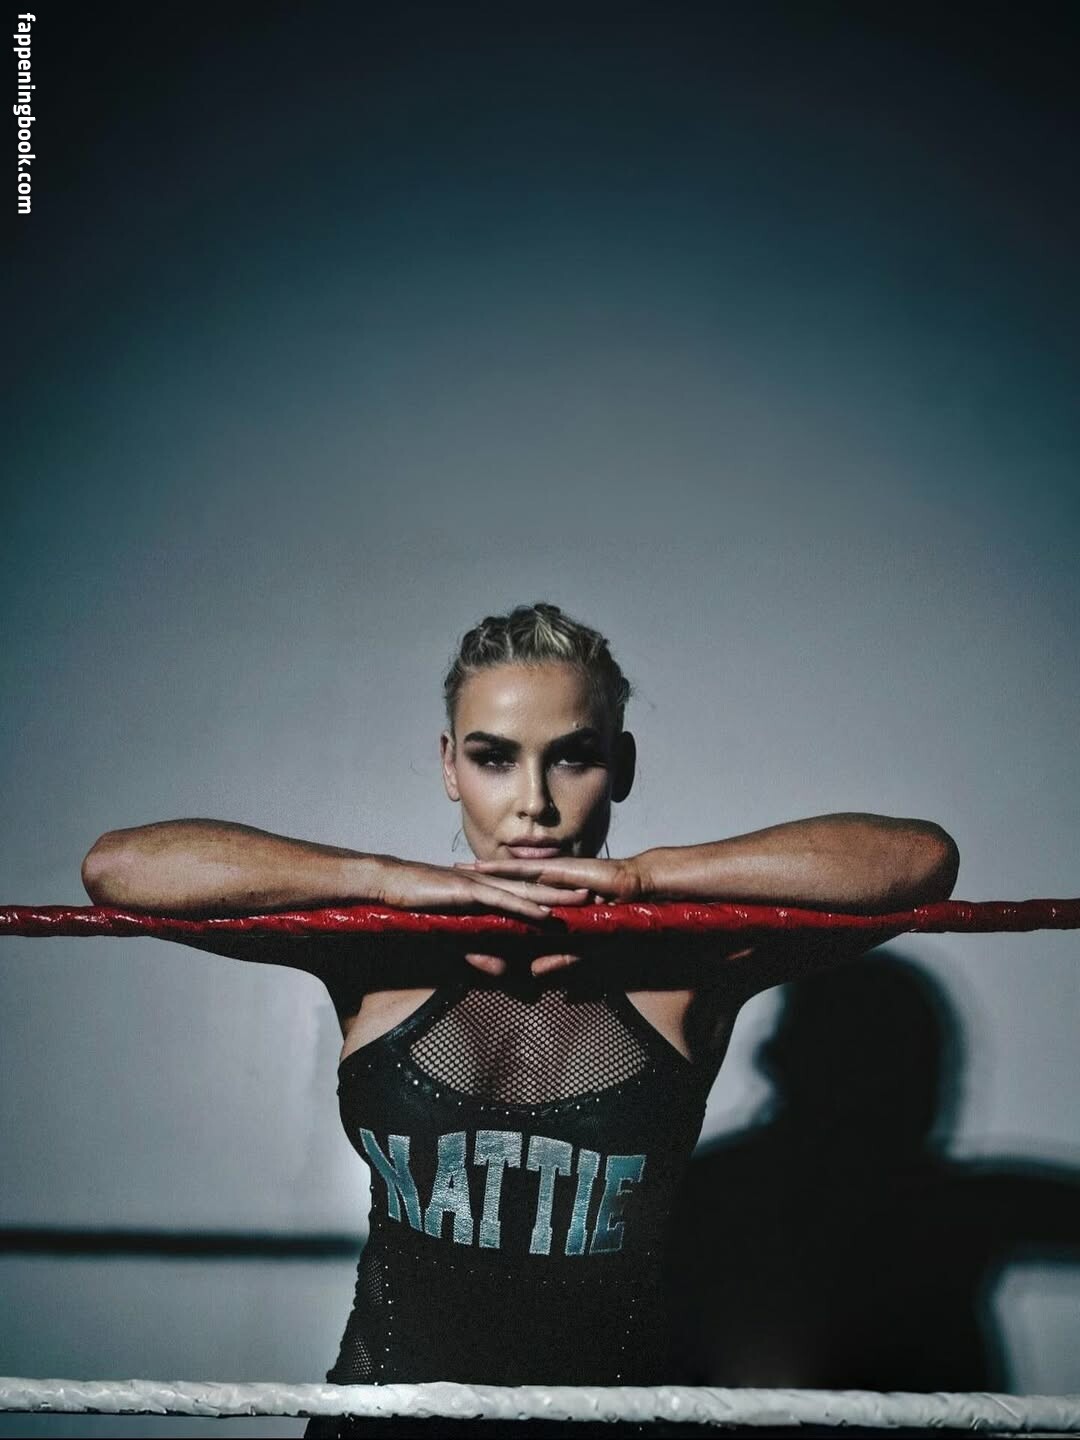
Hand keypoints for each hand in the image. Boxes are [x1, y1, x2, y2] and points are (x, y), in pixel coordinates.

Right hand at [374, 857, 590, 976]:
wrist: (392, 886)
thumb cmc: (419, 907)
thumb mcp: (454, 935)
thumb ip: (478, 951)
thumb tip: (502, 971)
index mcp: (487, 889)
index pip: (525, 892)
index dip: (552, 895)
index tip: (577, 900)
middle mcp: (488, 883)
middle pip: (535, 889)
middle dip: (564, 892)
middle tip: (593, 896)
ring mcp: (480, 885)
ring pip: (525, 892)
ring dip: (555, 898)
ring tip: (580, 902)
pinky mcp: (469, 891)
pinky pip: (502, 901)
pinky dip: (525, 909)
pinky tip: (544, 915)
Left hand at [453, 854, 643, 975]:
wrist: (633, 895)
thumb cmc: (612, 917)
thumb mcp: (581, 946)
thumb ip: (559, 958)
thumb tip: (533, 971)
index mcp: (551, 897)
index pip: (516, 895)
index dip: (494, 894)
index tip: (471, 894)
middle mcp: (547, 884)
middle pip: (506, 880)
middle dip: (480, 877)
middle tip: (454, 874)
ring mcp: (551, 875)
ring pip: (510, 873)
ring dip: (484, 871)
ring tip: (459, 868)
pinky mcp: (557, 871)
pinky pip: (524, 871)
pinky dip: (503, 870)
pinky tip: (483, 868)